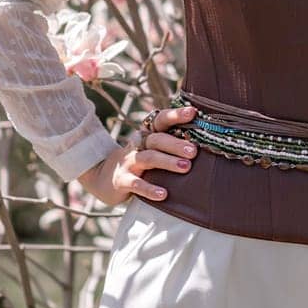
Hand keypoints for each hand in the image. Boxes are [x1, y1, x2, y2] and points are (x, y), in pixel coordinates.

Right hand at [78, 104, 197, 207]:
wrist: (104, 178)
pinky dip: (149, 189)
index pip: (161, 120)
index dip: (175, 115)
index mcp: (147, 134)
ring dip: (167, 162)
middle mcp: (137, 145)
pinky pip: (136, 184)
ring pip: (148, 158)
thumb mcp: (151, 149)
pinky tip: (163, 194)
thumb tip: (204, 140)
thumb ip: (170, 144)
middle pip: (156, 139)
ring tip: (185, 167)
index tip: (193, 113)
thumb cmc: (139, 163)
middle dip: (176, 144)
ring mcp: (128, 162)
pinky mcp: (122, 181)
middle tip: (194, 151)